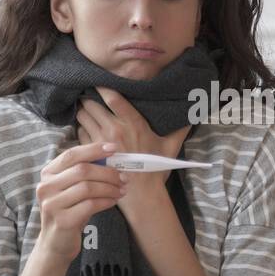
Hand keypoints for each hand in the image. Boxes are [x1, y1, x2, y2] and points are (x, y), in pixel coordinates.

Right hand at [34, 141, 126, 262]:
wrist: (56, 243)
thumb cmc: (69, 212)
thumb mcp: (72, 190)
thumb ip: (85, 174)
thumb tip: (114, 159)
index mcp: (48, 174)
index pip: (71, 155)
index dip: (94, 149)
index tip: (114, 148)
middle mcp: (45, 187)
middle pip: (82, 170)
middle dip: (107, 172)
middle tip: (124, 176)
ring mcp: (52, 204)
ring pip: (87, 187)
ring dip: (110, 187)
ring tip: (121, 190)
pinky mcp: (62, 220)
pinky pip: (90, 205)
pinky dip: (106, 201)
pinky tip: (113, 200)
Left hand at [76, 86, 191, 215]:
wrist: (141, 193)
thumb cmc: (155, 168)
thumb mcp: (170, 146)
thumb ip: (181, 127)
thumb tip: (194, 113)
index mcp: (133, 123)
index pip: (112, 96)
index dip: (102, 86)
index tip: (98, 81)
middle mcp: (115, 129)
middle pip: (91, 104)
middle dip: (88, 98)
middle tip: (89, 97)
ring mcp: (100, 142)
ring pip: (82, 116)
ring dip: (83, 112)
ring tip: (86, 111)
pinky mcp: (92, 153)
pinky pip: (79, 132)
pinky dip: (80, 128)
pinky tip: (86, 128)